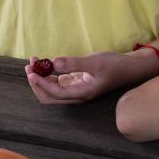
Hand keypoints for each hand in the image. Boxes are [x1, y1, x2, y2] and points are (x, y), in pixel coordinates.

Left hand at [24, 50, 158, 103]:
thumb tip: (53, 63)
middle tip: (30, 66)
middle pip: (49, 97)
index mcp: (82, 93)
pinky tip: (43, 62)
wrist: (129, 68)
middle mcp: (77, 95)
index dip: (41, 84)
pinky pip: (56, 82)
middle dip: (36, 83)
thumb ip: (74, 63)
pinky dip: (47, 73)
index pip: (56, 93)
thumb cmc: (115, 65)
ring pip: (51, 90)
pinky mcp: (75, 82)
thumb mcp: (96, 62)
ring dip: (40, 78)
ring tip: (33, 61)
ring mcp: (75, 89)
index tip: (32, 72)